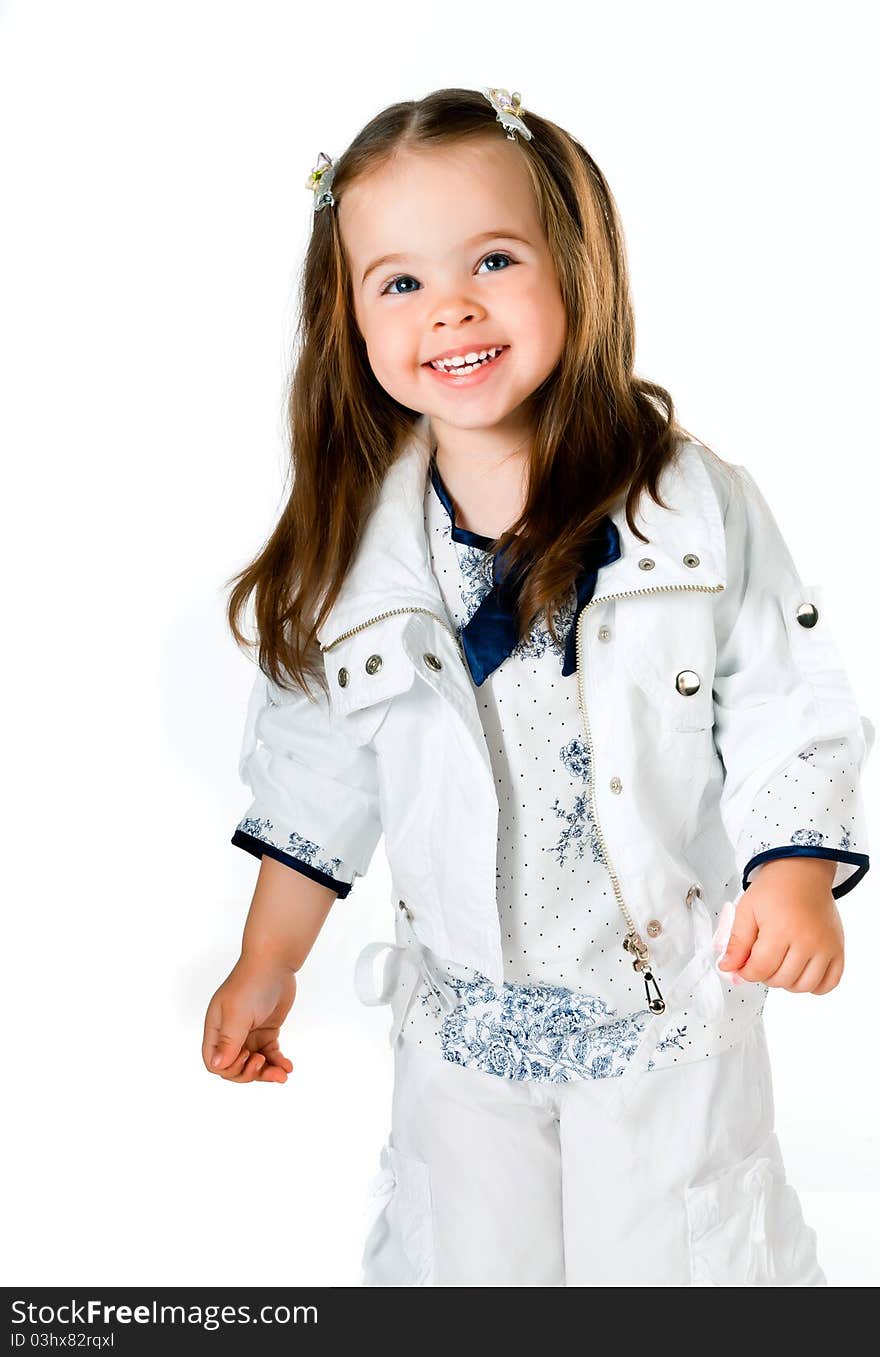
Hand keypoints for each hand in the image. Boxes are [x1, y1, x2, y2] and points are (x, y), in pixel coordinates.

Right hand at [202, 955, 296, 1082]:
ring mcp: (249, 1033)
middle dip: (249, 1073)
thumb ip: (229, 1041)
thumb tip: (217, 1066)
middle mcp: (230, 1034)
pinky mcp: (266, 1031)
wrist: (275, 962)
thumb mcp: (238, 1013)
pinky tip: (288, 1067)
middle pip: (235, 1067)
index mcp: (216, 1029)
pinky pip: (269, 1054)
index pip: (214, 1063)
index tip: (247, 1056)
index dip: (229, 1069)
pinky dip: (278, 1062)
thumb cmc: (252, 983)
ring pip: (254, 1064)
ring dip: (267, 1072)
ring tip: (282, 1074)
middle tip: (263, 1062)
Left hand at [717, 858, 844, 993]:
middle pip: (781, 979)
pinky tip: (801, 972)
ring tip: (779, 965)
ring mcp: (826, 946)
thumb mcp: (746, 910)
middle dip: (764, 975)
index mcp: (781, 929)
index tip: (743, 966)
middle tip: (761, 960)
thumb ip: (737, 943)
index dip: (746, 972)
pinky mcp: (838, 948)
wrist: (802, 872)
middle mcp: (807, 940)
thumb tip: (727, 968)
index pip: (760, 969)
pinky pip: (829, 982)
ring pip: (804, 986)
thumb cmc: (774, 888)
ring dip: (787, 982)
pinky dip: (814, 986)